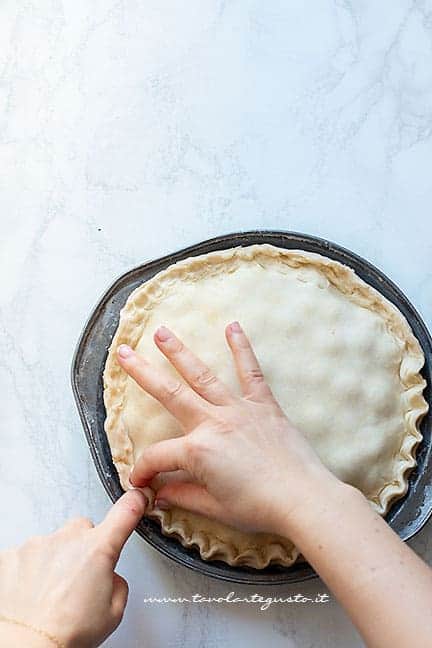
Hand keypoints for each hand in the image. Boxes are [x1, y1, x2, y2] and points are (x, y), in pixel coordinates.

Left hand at [0, 489, 145, 647]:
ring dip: (54, 561)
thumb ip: (118, 583)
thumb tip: (110, 578)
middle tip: (79, 577)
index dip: (134, 502)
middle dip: (84, 547)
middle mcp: (68, 539)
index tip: (137, 497)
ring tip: (51, 594)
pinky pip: (26, 556)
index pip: (125, 513)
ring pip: (52, 544)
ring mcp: (37, 544)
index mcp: (98, 549)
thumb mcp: (113, 613)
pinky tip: (31, 593)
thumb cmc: (67, 634)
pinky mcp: (11, 555)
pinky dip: (29, 571)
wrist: (25, 646)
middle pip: (82, 529)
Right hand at [118, 322, 339, 534]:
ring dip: (179, 352)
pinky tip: (232, 327)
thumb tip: (159, 494)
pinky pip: (250, 372)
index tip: (140, 483)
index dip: (143, 471)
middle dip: (142, 372)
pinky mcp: (263, 405)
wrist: (303, 498)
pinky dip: (241, 349)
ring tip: (161, 332)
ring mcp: (238, 409)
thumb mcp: (214, 508)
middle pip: (169, 393)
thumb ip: (182, 495)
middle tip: (122, 352)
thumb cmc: (260, 508)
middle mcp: (213, 422)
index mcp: (197, 452)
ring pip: (202, 375)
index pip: (157, 457)